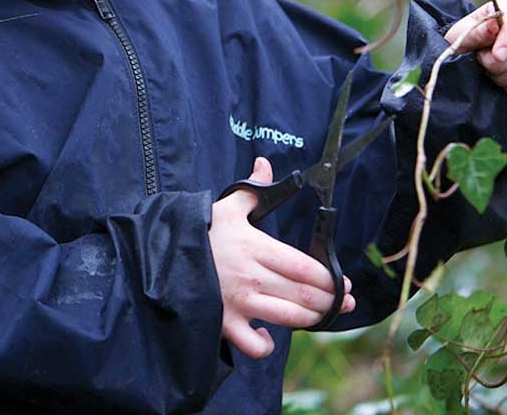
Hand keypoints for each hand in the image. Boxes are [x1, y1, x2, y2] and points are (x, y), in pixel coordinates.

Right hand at [208, 157, 354, 358]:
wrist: (163, 253)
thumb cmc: (199, 230)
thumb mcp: (226, 206)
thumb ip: (252, 187)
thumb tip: (264, 163)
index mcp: (256, 247)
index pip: (303, 266)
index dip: (328, 276)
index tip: (342, 280)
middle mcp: (252, 277)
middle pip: (303, 294)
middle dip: (330, 300)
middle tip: (343, 301)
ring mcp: (239, 302)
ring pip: (287, 318)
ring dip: (310, 319)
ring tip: (320, 315)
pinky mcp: (225, 322)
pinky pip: (253, 344)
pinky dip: (265, 344)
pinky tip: (268, 334)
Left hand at [444, 0, 506, 98]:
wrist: (465, 60)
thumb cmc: (460, 44)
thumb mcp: (459, 37)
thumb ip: (476, 32)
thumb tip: (493, 24)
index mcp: (506, 11)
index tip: (496, 56)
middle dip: (500, 63)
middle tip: (482, 64)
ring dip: (506, 77)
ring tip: (490, 73)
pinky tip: (504, 86)